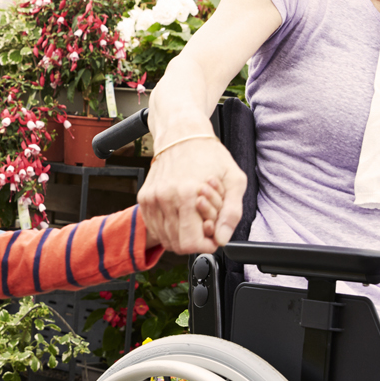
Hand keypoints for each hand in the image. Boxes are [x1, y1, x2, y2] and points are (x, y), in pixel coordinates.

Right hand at [139, 137, 244, 252]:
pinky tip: (181, 214)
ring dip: (182, 234)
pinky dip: (169, 228)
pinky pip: (155, 227)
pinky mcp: (145, 198)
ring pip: (166, 239)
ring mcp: (152, 199)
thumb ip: (232, 213)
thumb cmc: (210, 155)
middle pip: (178, 245)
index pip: (192, 243)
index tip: (213, 236)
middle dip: (195, 240)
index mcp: (188, 196)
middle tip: (205, 225)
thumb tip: (222, 239)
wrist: (182, 134)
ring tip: (193, 215)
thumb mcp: (235, 180)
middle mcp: (165, 198)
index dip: (206, 245)